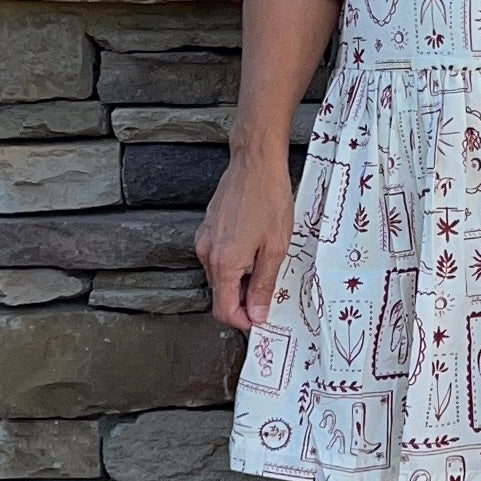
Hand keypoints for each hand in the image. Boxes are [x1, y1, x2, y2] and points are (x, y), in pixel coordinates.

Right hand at [194, 156, 295, 331]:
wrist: (255, 161)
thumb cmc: (269, 198)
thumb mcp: (276, 246)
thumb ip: (265, 284)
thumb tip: (258, 314)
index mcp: (223, 263)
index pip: (223, 310)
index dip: (243, 320)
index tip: (261, 317)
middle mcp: (207, 253)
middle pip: (221, 293)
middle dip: (244, 298)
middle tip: (271, 285)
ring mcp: (205, 239)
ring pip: (220, 275)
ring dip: (241, 278)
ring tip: (267, 258)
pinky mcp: (208, 227)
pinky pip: (218, 256)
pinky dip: (235, 260)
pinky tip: (255, 244)